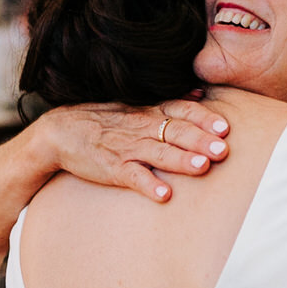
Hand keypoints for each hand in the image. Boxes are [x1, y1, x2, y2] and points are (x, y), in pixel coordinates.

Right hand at [38, 98, 230, 202]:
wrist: (61, 131)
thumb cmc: (105, 119)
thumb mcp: (136, 104)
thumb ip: (169, 102)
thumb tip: (200, 92)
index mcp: (150, 112)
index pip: (182, 111)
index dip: (203, 119)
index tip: (225, 127)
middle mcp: (142, 128)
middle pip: (176, 132)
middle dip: (201, 140)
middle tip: (223, 149)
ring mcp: (127, 148)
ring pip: (159, 153)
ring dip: (181, 160)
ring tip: (202, 167)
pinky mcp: (112, 168)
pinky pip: (132, 177)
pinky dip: (148, 185)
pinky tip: (164, 195)